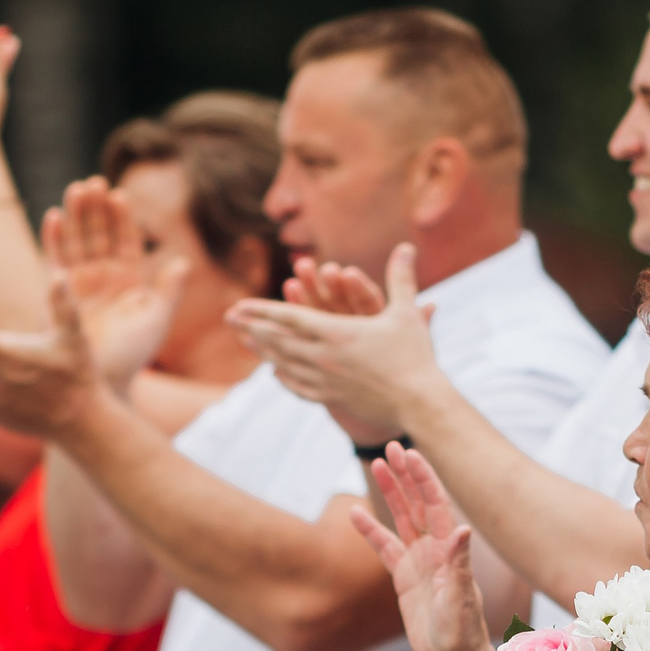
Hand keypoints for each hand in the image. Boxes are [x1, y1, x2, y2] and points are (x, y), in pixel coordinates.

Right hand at [43, 177, 186, 390]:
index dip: (122, 219)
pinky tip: (52, 216)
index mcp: (128, 280)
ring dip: (75, 216)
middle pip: (99, 234)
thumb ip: (169, 290)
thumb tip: (184, 261)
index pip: (126, 241)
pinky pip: (54, 261)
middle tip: (93, 183)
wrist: (102, 382)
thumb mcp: (156, 320)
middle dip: (96, 209)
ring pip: (77, 241)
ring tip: (75, 189)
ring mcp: (79, 284)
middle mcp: (103, 277)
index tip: (120, 195)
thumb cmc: (133, 355)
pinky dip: (53, 239)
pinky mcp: (58, 293)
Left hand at [230, 244, 443, 442]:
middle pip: (278, 341)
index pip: (289, 318)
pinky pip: (299, 387)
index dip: (261, 310)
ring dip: (262, 351)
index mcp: (337, 332)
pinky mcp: (332, 399)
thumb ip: (401, 278)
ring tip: (244, 342)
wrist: (419, 403)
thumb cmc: (415, 356)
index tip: (238, 305)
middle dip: (251, 328)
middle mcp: (324, 357)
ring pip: (284, 364)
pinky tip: (275, 373)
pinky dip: (284, 377)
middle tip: (229, 319)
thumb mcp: (407, 313)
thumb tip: (406, 246)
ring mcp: (325, 381)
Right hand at [346, 443, 492, 650]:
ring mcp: (419, 561)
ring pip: (401, 519)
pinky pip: (384, 547)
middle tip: (391, 448)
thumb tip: (462, 529)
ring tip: (376, 466)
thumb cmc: (462, 630)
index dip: (423, 478)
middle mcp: (435, 549)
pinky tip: (354, 512)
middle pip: (418, 503)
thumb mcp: (459, 597)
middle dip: (405, 476)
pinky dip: (370, 530)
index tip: (409, 454)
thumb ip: (459, 563)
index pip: (435, 504)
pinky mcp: (403, 577)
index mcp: (449, 549)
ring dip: (389, 493)